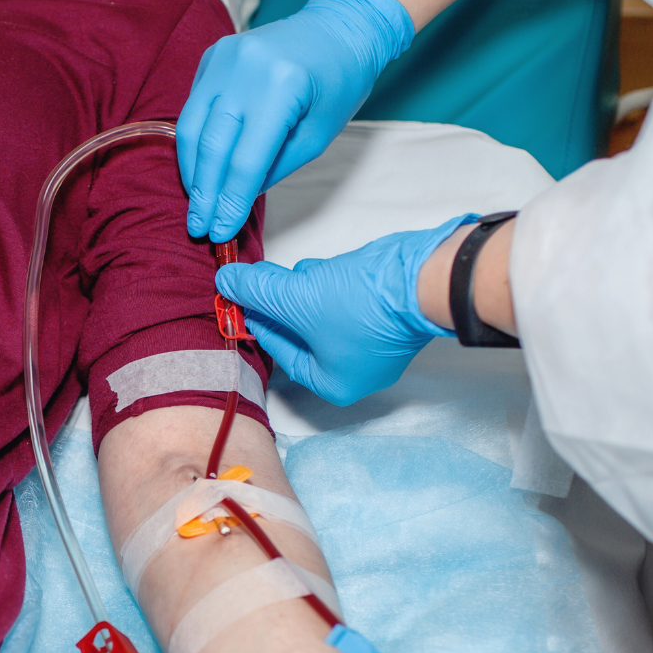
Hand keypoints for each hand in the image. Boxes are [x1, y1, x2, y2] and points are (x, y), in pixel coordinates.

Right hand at [179, 0, 413, 243]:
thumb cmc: (338, 83)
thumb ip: (275, 166)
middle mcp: (245, 69)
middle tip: (198, 226)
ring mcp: (223, 58)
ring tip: (196, 202)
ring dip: (191, 170)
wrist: (339, 26)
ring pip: (192, 126)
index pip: (245, 159)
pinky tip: (198, 168)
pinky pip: (194, 106)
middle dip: (204, 193)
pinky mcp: (213, 55)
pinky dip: (194, 141)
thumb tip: (236, 197)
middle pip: (212, 145)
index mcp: (281, 88)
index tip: (220, 232)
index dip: (230, 200)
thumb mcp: (317, 135)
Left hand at [215, 216, 471, 405]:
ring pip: (323, 315)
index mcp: (334, 383)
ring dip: (302, 292)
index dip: (257, 322)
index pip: (282, 353)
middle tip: (256, 281)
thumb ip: (257, 291)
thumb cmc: (362, 306)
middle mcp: (357, 370)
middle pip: (302, 335)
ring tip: (284, 272)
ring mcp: (375, 343)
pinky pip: (346, 302)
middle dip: (280, 305)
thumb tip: (226, 281)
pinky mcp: (387, 315)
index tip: (238, 300)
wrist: (425, 280)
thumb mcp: (296, 298)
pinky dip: (329, 285)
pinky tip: (316, 269)